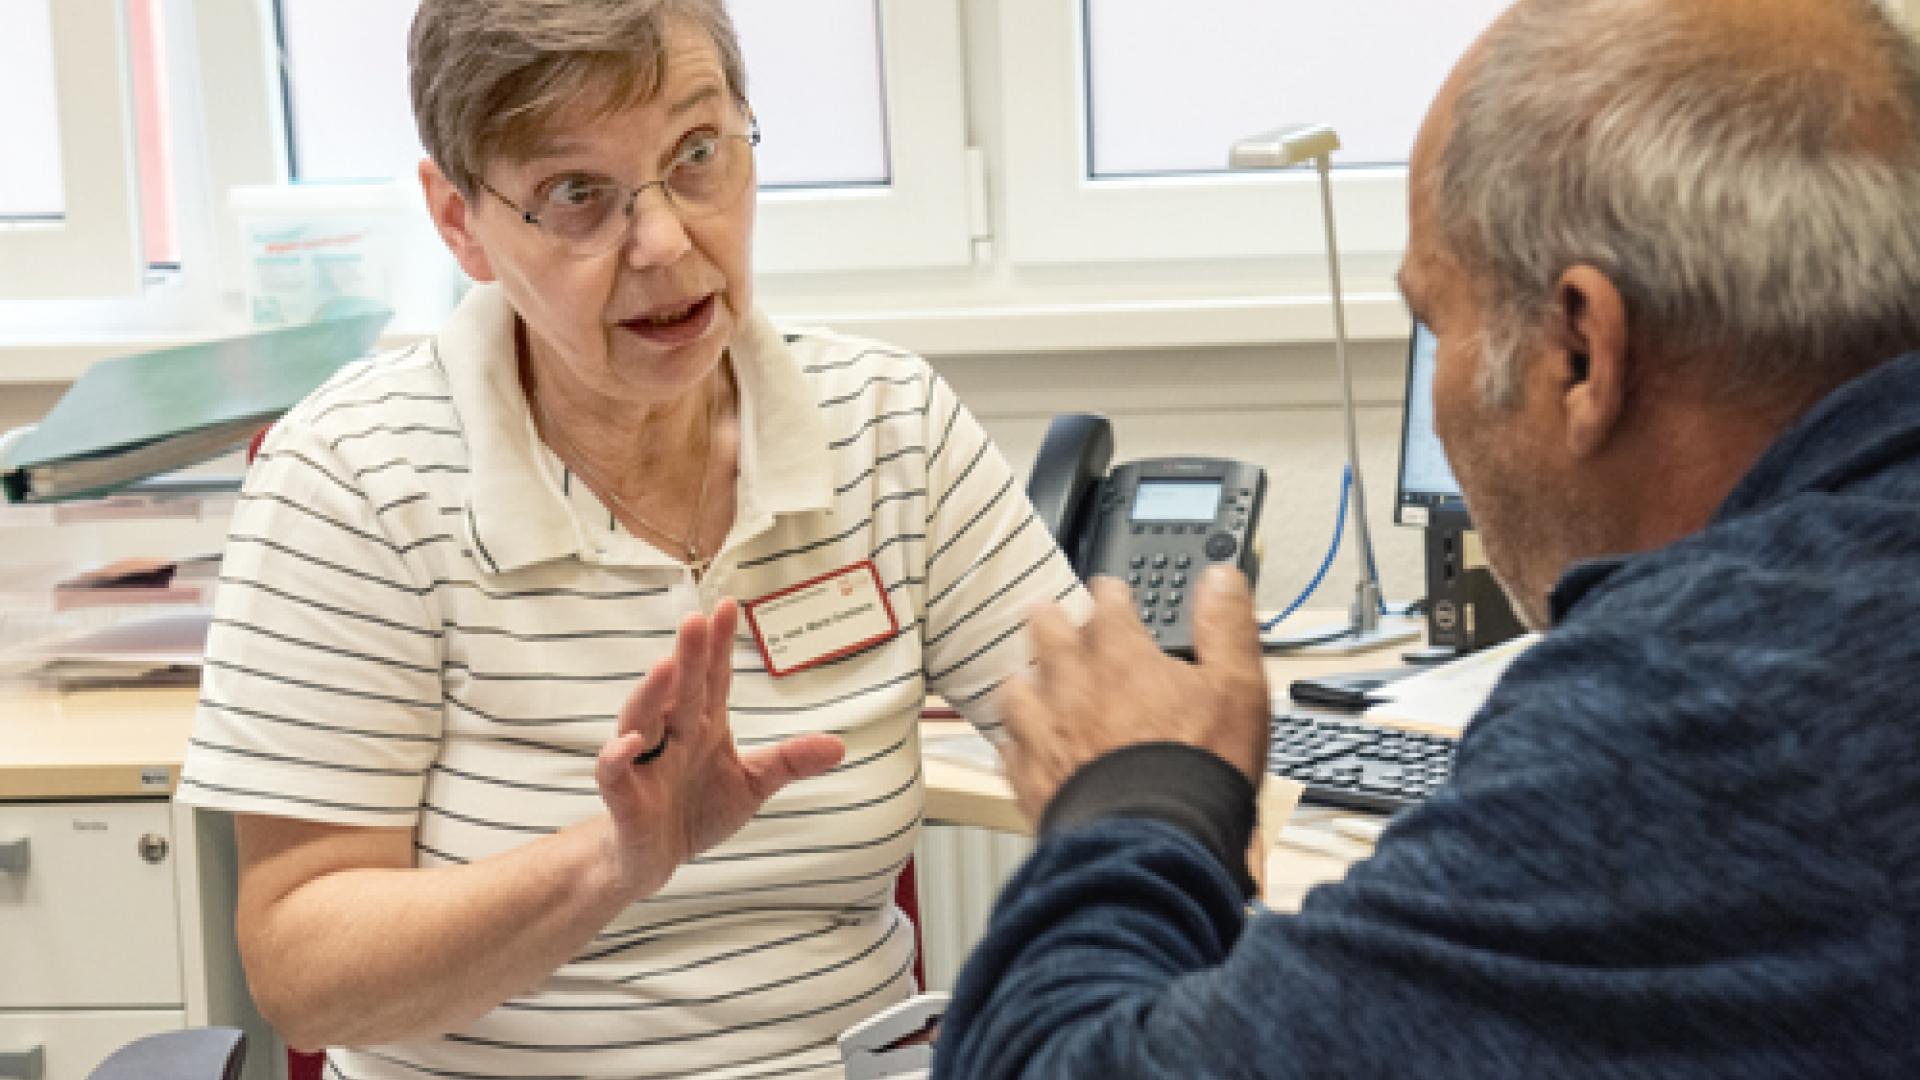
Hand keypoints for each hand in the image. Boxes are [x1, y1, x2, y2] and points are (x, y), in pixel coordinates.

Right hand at [594, 598, 844, 896]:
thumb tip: (840, 745)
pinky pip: (614, 773)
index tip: (728, 606)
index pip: (712, 678)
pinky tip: (628, 743)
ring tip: (665, 666)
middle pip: (680, 690)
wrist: (651, 858)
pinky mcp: (624, 798)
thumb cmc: (696, 810)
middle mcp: (670, 735)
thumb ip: (789, 762)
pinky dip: (617, 757)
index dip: (718, 645)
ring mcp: (644, 763)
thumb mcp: (752, 785)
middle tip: (696, 620)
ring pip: (641, 719)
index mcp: (702, 725)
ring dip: (651, 693)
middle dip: (689, 656)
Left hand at [1000, 566, 1270, 822]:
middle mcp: (1073, 685)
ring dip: (1025, 680)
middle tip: (1048, 613)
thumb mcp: (1237, 687)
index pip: (1107, 604)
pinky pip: (1009, 749)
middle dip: (1051, 620)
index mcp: (1121, 657)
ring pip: (1017, 688)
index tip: (1110, 592)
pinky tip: (1021, 747)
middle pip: (1048, 634)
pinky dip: (1016, 743)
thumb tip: (1222, 579)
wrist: (1156, 841)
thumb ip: (1225, 625)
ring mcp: (1044, 730)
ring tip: (1028, 678)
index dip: (1110, 594)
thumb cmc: (1195, 771)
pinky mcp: (1030, 776)